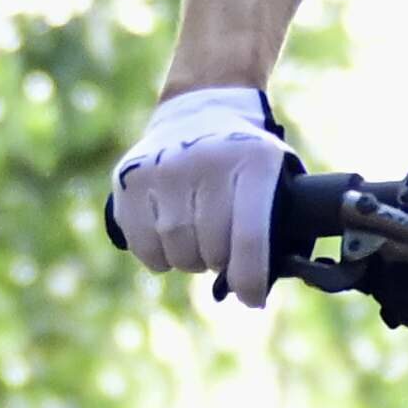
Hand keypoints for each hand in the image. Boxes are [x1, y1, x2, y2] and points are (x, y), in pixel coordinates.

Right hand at [113, 87, 289, 304]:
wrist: (199, 110)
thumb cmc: (244, 161)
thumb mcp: (275, 175)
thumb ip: (276, 226)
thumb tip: (261, 291)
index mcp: (254, 161)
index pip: (250, 237)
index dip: (250, 279)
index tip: (252, 298)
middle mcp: (207, 160)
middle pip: (211, 249)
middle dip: (219, 263)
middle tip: (221, 252)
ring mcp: (164, 167)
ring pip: (176, 250)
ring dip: (189, 260)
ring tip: (196, 243)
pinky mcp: (130, 177)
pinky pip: (142, 243)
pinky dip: (157, 256)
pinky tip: (168, 241)